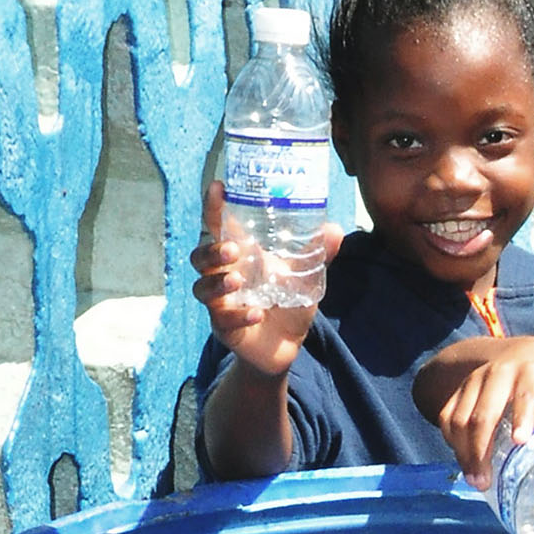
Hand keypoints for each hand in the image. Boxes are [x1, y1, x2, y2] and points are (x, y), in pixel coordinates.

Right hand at [190, 182, 338, 377]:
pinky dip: (240, 316)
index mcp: (239, 256)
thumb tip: (334, 229)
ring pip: (202, 287)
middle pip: (199, 256)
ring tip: (237, 281)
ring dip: (217, 283)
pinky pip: (223, 320)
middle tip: (233, 249)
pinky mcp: (225, 328)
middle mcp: (223, 275)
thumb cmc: (287, 303)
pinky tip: (257, 314)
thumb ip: (316, 254)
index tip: (219, 187)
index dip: (214, 206)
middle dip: (211, 250)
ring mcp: (221, 302)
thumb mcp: (303, 277)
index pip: (218, 226)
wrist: (285, 346)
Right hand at [423, 338, 533, 486]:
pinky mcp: (460, 389)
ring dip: (463, 451)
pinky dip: (450, 440)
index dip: (522, 416)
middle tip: (485, 482)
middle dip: (481, 448)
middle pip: (483, 412)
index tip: (520, 441)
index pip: (525, 394)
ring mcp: (475, 380)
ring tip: (475, 481)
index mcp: (531, 371)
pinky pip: (447, 416)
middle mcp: (498, 373)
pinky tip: (461, 462)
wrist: (524, 351)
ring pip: (460, 417)